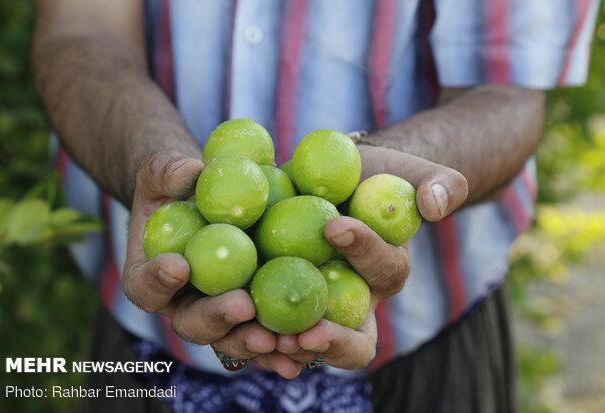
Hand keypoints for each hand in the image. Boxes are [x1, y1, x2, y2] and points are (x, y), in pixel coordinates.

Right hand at [122, 151, 278, 368]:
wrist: (206, 202)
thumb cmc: (178, 185)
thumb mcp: (165, 170)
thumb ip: (168, 171)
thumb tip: (191, 173)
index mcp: (152, 275)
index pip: (145, 285)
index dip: (157, 281)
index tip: (178, 266)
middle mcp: (183, 303)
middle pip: (192, 322)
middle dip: (216, 318)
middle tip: (242, 306)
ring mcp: (218, 313)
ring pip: (231, 338)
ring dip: (252, 341)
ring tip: (276, 338)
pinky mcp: (251, 315)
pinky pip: (265, 335)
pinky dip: (282, 345)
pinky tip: (304, 348)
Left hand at [274, 145, 467, 370]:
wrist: (327, 181)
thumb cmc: (373, 177)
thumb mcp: (405, 170)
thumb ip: (438, 182)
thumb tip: (436, 204)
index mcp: (385, 274)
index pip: (385, 271)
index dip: (366, 253)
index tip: (335, 226)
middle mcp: (352, 303)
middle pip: (352, 340)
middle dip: (332, 340)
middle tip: (307, 332)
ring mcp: (312, 307)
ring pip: (307, 344)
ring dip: (288, 348)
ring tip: (265, 338)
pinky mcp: (273, 300)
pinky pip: (265, 327)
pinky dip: (252, 333)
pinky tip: (234, 327)